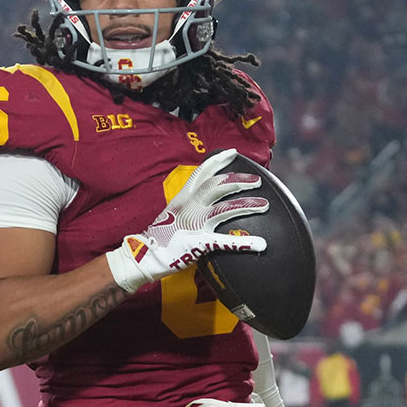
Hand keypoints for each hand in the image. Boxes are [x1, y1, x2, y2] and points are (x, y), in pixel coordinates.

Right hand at [104, 148, 267, 291]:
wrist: (142, 255)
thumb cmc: (158, 236)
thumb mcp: (171, 213)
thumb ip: (187, 205)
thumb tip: (202, 203)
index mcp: (182, 197)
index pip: (202, 173)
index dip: (218, 161)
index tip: (232, 152)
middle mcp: (189, 206)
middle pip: (218, 186)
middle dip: (239, 180)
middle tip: (256, 181)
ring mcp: (195, 223)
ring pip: (225, 209)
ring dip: (247, 205)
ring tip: (264, 205)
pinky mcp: (199, 242)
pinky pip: (225, 241)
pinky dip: (244, 242)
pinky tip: (260, 244)